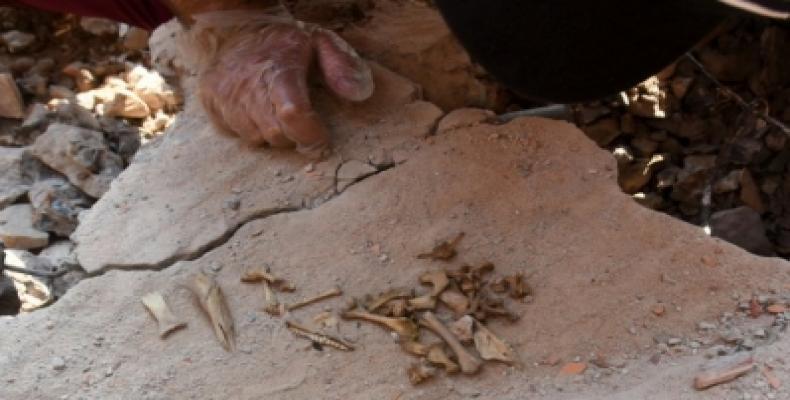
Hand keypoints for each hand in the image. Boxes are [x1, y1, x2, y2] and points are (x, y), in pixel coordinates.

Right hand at [195, 17, 373, 156]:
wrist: (235, 28)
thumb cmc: (285, 42)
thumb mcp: (320, 42)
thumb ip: (342, 66)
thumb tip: (359, 95)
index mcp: (279, 69)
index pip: (293, 114)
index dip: (311, 134)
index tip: (322, 137)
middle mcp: (247, 85)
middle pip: (276, 134)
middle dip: (293, 135)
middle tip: (300, 120)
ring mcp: (225, 95)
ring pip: (255, 138)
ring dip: (271, 132)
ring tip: (275, 110)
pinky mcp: (211, 103)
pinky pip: (234, 133)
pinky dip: (249, 128)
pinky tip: (255, 110)